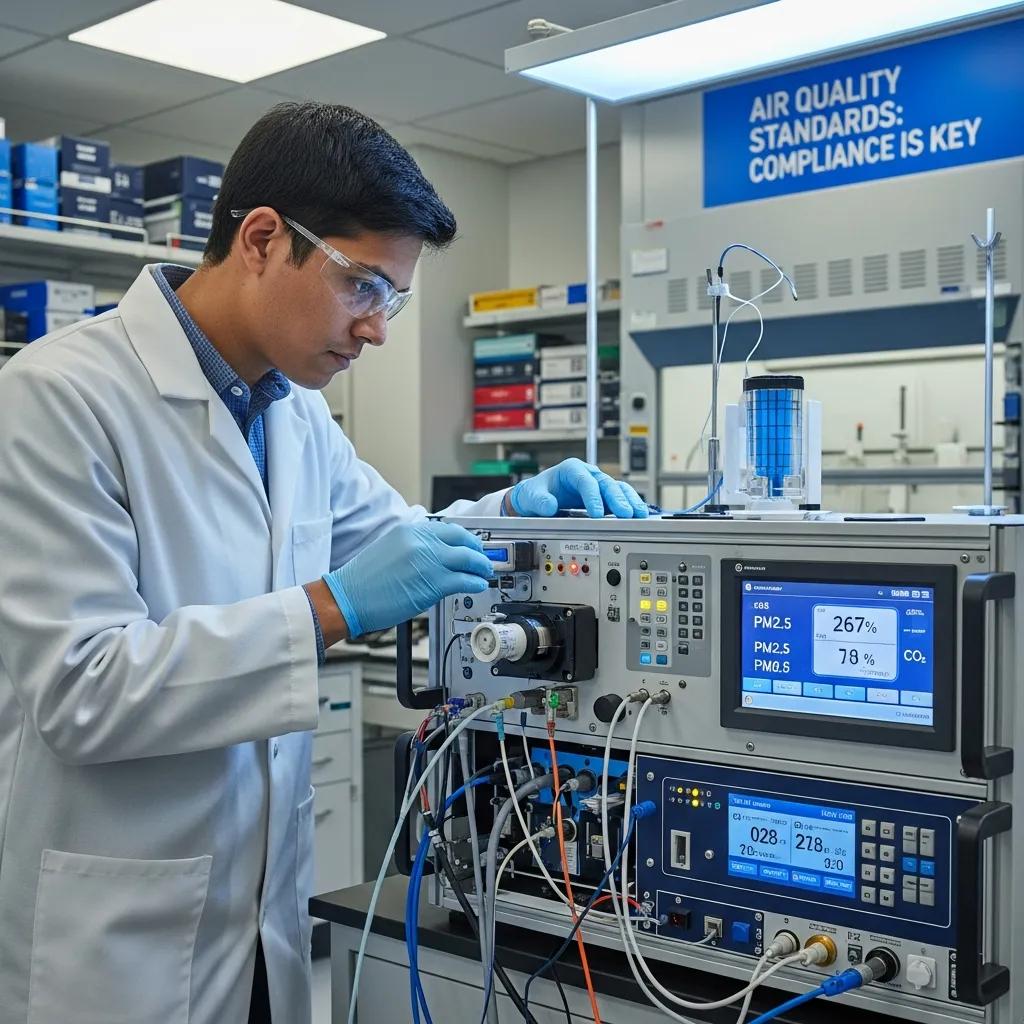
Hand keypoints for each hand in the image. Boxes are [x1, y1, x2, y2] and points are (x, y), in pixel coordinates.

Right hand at [322, 520, 493, 637]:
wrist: (348, 597)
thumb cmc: (364, 580)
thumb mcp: (389, 549)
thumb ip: (414, 547)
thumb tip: (437, 554)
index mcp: (410, 531)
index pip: (449, 529)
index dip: (466, 539)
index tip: (472, 546)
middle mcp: (421, 542)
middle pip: (463, 541)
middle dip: (478, 551)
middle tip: (483, 559)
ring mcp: (429, 561)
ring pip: (468, 559)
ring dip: (481, 567)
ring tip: (484, 572)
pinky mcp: (433, 583)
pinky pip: (464, 580)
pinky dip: (475, 582)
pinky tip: (477, 585)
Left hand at [508, 458, 648, 518]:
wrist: (538, 496)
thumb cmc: (536, 492)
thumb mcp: (532, 495)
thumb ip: (539, 500)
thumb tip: (549, 506)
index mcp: (571, 469)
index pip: (585, 481)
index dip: (593, 497)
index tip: (597, 513)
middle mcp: (588, 474)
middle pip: (606, 483)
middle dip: (617, 499)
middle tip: (625, 514)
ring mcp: (598, 485)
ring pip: (618, 489)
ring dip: (629, 501)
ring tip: (639, 514)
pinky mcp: (603, 497)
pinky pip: (620, 499)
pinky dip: (629, 506)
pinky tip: (638, 515)